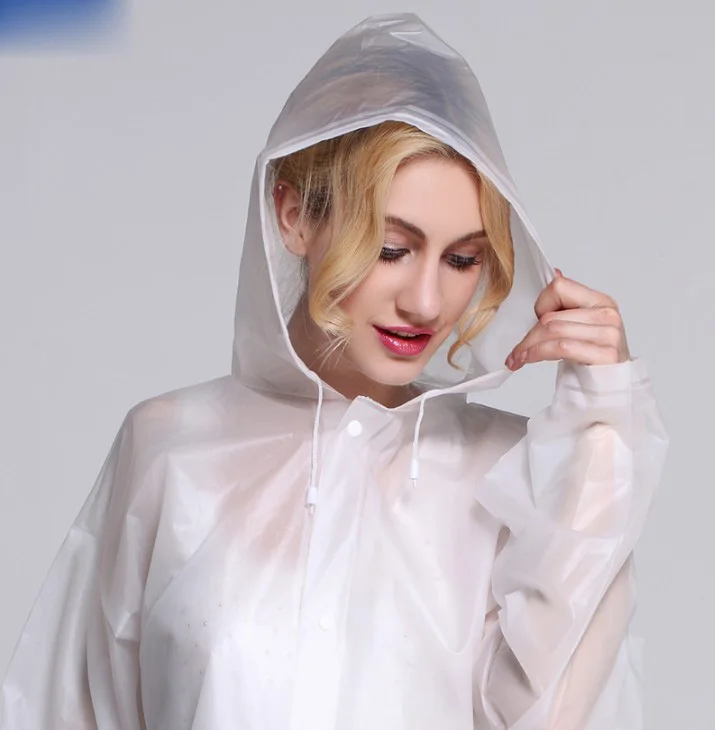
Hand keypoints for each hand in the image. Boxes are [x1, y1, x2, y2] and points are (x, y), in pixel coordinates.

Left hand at [505, 269, 630, 370]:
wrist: (609, 389)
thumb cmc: (591, 358)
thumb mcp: (578, 326)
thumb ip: (566, 302)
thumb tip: (555, 271)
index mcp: (601, 301)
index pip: (559, 287)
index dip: (541, 305)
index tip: (535, 322)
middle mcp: (608, 314)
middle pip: (551, 315)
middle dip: (529, 334)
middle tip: (517, 350)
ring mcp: (609, 334)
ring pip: (553, 330)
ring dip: (528, 346)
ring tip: (518, 358)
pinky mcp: (605, 354)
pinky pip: (561, 347)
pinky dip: (538, 353)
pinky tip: (528, 360)